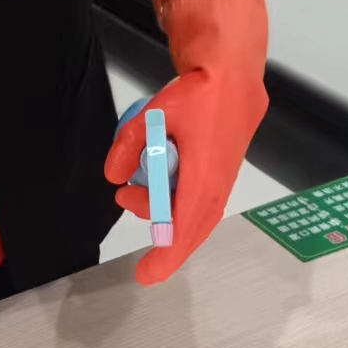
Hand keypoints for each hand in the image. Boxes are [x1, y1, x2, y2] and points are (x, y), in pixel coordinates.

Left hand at [105, 63, 267, 285]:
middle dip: (163, 241)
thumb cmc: (200, 93)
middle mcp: (217, 184)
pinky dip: (178, 203)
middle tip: (132, 225)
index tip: (147, 273)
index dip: (165, 254)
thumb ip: (130, 145)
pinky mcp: (223, 172)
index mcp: (203, 175)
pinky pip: (202, 201)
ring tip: (131, 192)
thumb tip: (114, 175)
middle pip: (192, 229)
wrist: (234, 74)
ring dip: (164, 212)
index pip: (184, 226)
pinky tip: (157, 186)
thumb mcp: (153, 115)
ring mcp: (223, 179)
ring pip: (196, 214)